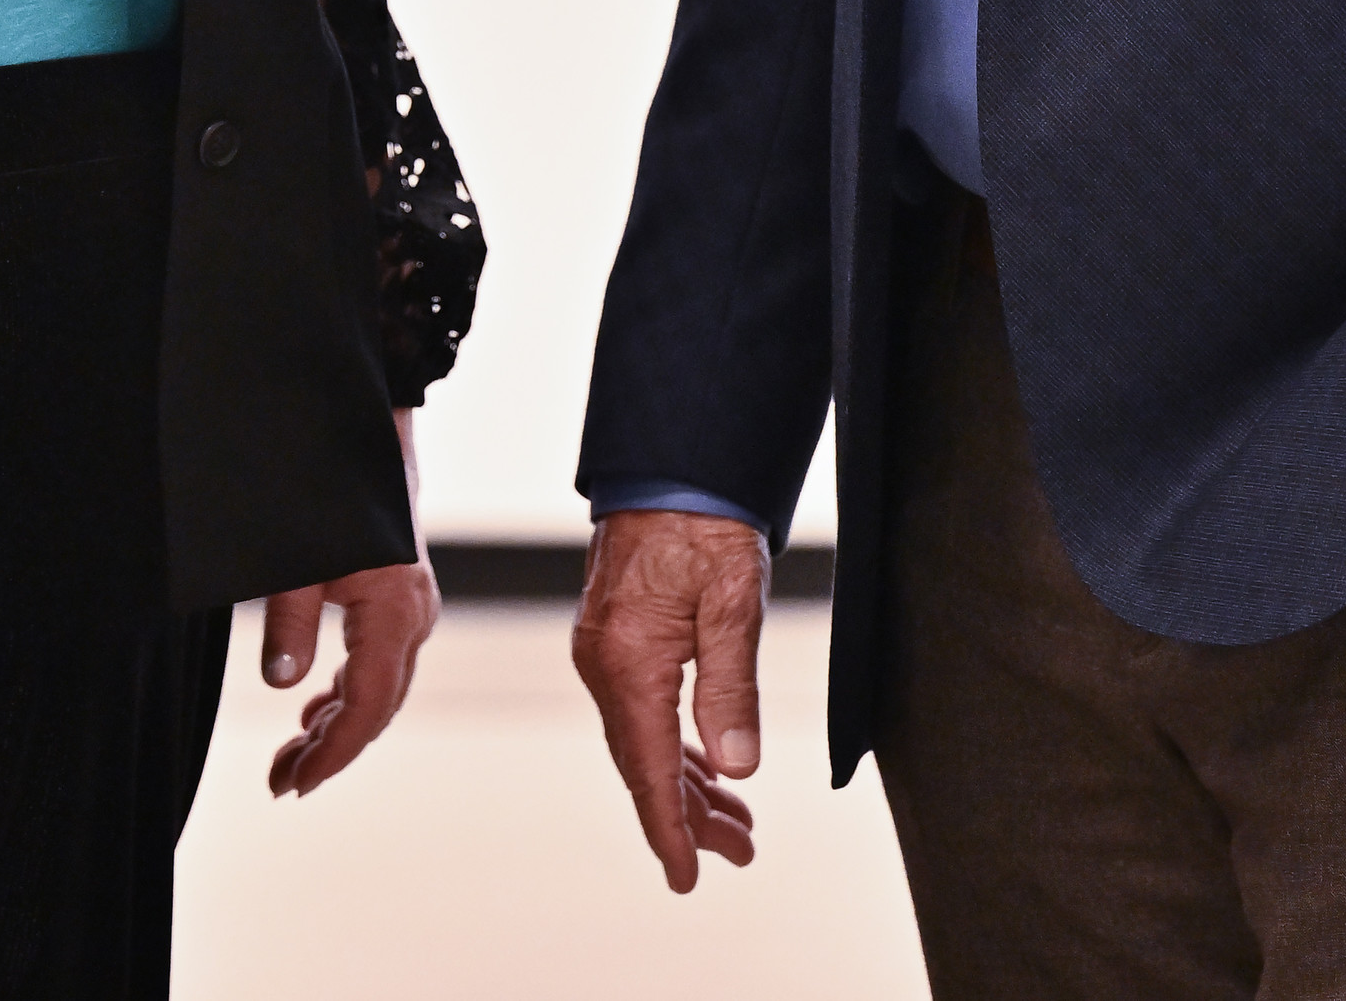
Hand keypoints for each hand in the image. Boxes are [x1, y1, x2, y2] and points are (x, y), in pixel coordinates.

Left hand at [260, 410, 439, 796]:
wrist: (369, 434)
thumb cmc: (331, 492)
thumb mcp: (298, 561)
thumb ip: (289, 624)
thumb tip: (280, 685)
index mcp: (395, 613)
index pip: (366, 707)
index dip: (333, 753)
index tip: (296, 785)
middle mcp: (415, 618)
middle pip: (377, 707)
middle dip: (331, 750)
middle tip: (281, 782)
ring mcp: (413, 609)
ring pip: (380, 689)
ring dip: (337, 724)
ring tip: (290, 757)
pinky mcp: (402, 600)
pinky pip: (379, 663)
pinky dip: (347, 692)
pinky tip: (315, 710)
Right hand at [570, 508, 764, 892]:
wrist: (669, 466)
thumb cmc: (703, 524)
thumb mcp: (732, 603)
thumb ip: (731, 687)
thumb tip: (736, 766)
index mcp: (629, 663)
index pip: (650, 770)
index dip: (671, 830)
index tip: (688, 879)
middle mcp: (605, 665)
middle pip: (646, 765)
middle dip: (690, 817)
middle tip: (741, 853)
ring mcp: (604, 652)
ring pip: (645, 742)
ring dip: (688, 785)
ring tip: (736, 825)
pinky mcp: (615, 639)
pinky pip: (642, 713)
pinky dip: (675, 748)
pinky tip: (705, 767)